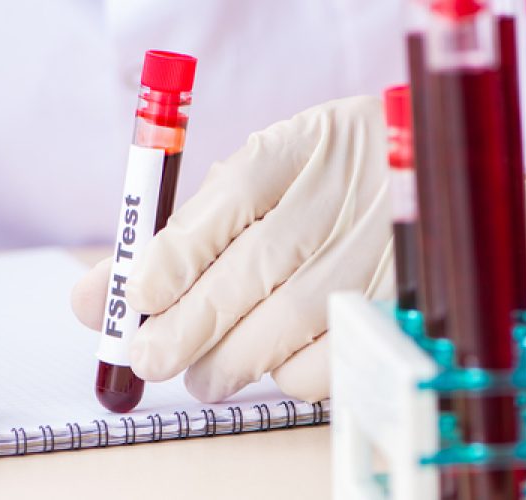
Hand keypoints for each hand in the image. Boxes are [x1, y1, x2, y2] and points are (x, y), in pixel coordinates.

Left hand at [72, 96, 394, 402]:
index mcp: (298, 146)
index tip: (136, 295)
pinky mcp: (400, 304)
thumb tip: (90, 299)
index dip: (175, 253)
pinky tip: (272, 362)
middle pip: (254, 269)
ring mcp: (377, 251)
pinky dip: (286, 373)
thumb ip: (178, 230)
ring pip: (286, 324)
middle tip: (150, 357)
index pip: (230, 196)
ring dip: (228, 361)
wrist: (435, 180)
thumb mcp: (261, 175)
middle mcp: (342, 195)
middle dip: (186, 326)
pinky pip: (331, 355)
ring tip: (204, 374)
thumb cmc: (322, 183)